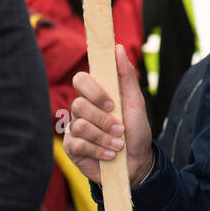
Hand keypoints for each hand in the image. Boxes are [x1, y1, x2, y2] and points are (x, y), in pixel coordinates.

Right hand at [66, 44, 153, 185]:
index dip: (93, 91)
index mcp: (96, 95)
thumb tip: (118, 48)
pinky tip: (109, 156)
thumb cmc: (136, 130)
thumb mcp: (136, 102)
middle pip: (78, 104)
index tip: (112, 104)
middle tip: (119, 129)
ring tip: (118, 145)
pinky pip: (77, 144)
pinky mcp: (72, 147)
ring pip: (79, 125)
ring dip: (103, 138)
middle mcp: (83, 109)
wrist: (137, 163)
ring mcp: (75, 128)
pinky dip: (97, 151)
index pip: (80, 80)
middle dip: (102, 119)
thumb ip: (126, 76)